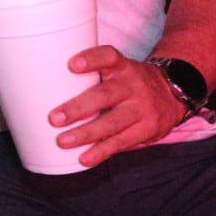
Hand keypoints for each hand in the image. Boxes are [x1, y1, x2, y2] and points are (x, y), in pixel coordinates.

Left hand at [48, 46, 187, 166]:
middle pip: (105, 95)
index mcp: (122, 67)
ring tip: (63, 141)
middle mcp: (133, 86)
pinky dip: (101, 152)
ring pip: (113, 122)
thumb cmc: (129, 82)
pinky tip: (84, 158)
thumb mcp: (118, 69)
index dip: (92, 59)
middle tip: (54, 118)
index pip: (108, 57)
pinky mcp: (148, 130)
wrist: (173, 93)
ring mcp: (142, 109)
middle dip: (79, 108)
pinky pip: (122, 142)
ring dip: (86, 134)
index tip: (72, 65)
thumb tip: (43, 87)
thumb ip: (93, 75)